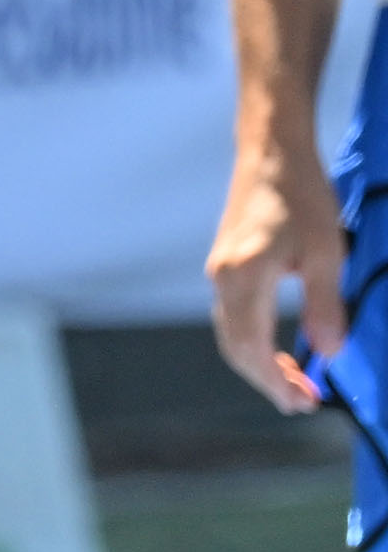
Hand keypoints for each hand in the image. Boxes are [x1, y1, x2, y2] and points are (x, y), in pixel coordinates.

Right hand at [208, 144, 346, 410]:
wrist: (272, 149)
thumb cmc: (301, 192)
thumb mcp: (326, 251)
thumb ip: (325, 305)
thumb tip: (330, 351)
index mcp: (244, 280)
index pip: (254, 350)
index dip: (278, 383)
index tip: (303, 402)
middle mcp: (223, 282)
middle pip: (238, 351)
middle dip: (269, 381)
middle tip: (302, 401)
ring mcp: (220, 275)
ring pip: (233, 337)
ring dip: (261, 364)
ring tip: (293, 380)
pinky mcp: (225, 267)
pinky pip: (233, 319)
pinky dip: (254, 342)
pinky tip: (278, 345)